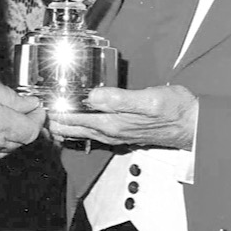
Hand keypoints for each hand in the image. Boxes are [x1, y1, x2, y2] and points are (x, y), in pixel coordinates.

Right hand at [0, 73, 46, 162]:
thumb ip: (10, 97)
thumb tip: (30, 104)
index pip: (31, 131)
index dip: (38, 119)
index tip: (37, 108)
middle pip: (21, 141)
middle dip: (26, 125)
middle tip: (25, 109)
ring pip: (6, 149)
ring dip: (12, 135)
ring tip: (6, 116)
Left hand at [48, 86, 196, 149]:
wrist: (192, 124)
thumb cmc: (173, 110)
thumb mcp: (147, 99)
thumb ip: (118, 98)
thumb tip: (93, 95)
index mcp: (113, 122)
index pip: (75, 117)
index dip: (57, 109)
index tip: (42, 101)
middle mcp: (111, 131)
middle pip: (74, 127)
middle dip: (55, 119)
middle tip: (39, 108)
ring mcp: (116, 134)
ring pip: (82, 131)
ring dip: (65, 124)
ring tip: (50, 115)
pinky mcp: (123, 133)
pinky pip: (93, 132)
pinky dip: (80, 127)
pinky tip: (77, 121)